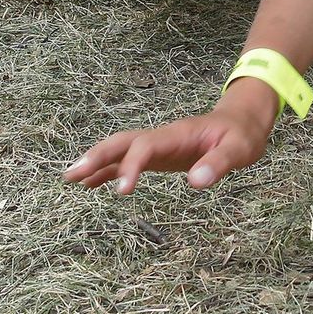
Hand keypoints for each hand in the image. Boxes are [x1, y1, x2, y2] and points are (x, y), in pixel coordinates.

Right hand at [63, 77, 278, 191]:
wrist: (242, 121)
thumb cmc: (242, 134)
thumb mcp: (239, 149)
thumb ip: (220, 163)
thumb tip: (197, 182)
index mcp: (177, 134)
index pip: (145, 147)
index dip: (131, 166)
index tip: (122, 192)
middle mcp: (161, 138)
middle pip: (121, 143)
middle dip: (96, 156)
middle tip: (71, 175)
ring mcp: (158, 146)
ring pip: (120, 151)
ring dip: (96, 162)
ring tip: (70, 179)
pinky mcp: (159, 157)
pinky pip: (128, 162)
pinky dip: (109, 172)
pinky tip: (91, 185)